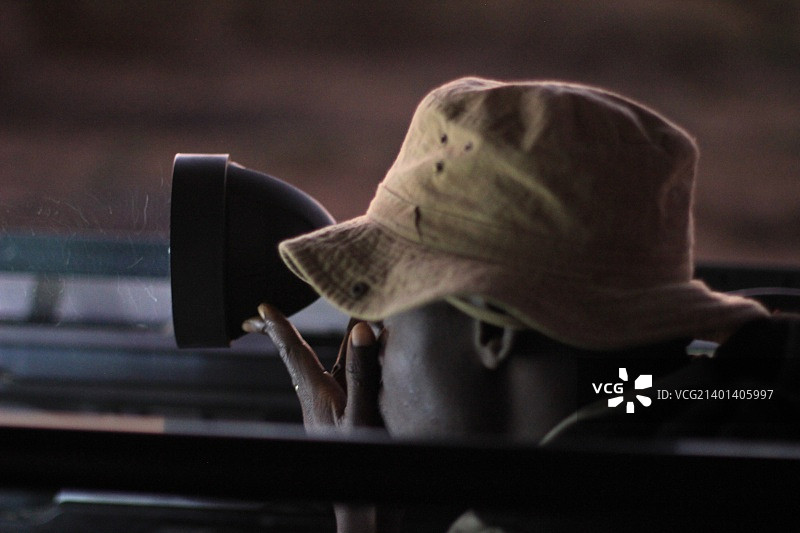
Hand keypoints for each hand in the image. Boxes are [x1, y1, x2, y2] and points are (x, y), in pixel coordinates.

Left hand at [243, 304, 400, 531]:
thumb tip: (361, 329)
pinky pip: (345, 381)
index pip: (293, 353)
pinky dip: (352, 362)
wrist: (366, 507)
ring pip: (328, 367)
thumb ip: (363, 372)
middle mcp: (320, 400)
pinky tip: (367, 356)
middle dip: (286, 334)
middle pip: (300, 357)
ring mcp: (333, 410)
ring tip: (339, 320)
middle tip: (266, 314)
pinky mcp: (347, 419)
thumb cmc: (362, 465)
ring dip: (328, 344)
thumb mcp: (363, 414)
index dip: (278, 328)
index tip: (261, 308)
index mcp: (317, 395)